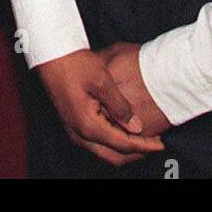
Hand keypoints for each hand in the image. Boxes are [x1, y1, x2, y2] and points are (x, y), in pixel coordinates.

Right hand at [36, 48, 165, 166]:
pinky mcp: (73, 124)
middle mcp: (79, 133)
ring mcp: (74, 130)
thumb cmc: (73, 63)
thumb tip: (137, 127)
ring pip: (104, 152)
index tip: (162, 143)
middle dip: (136, 153)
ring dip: (124, 148)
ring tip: (143, 138)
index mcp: (87, 125)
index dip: (145, 145)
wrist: (50, 54)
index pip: (123, 144)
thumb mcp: (102, 80)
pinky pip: (96, 143)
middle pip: (113, 156)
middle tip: (155, 144)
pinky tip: (124, 129)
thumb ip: (121, 106)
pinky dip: (113, 142)